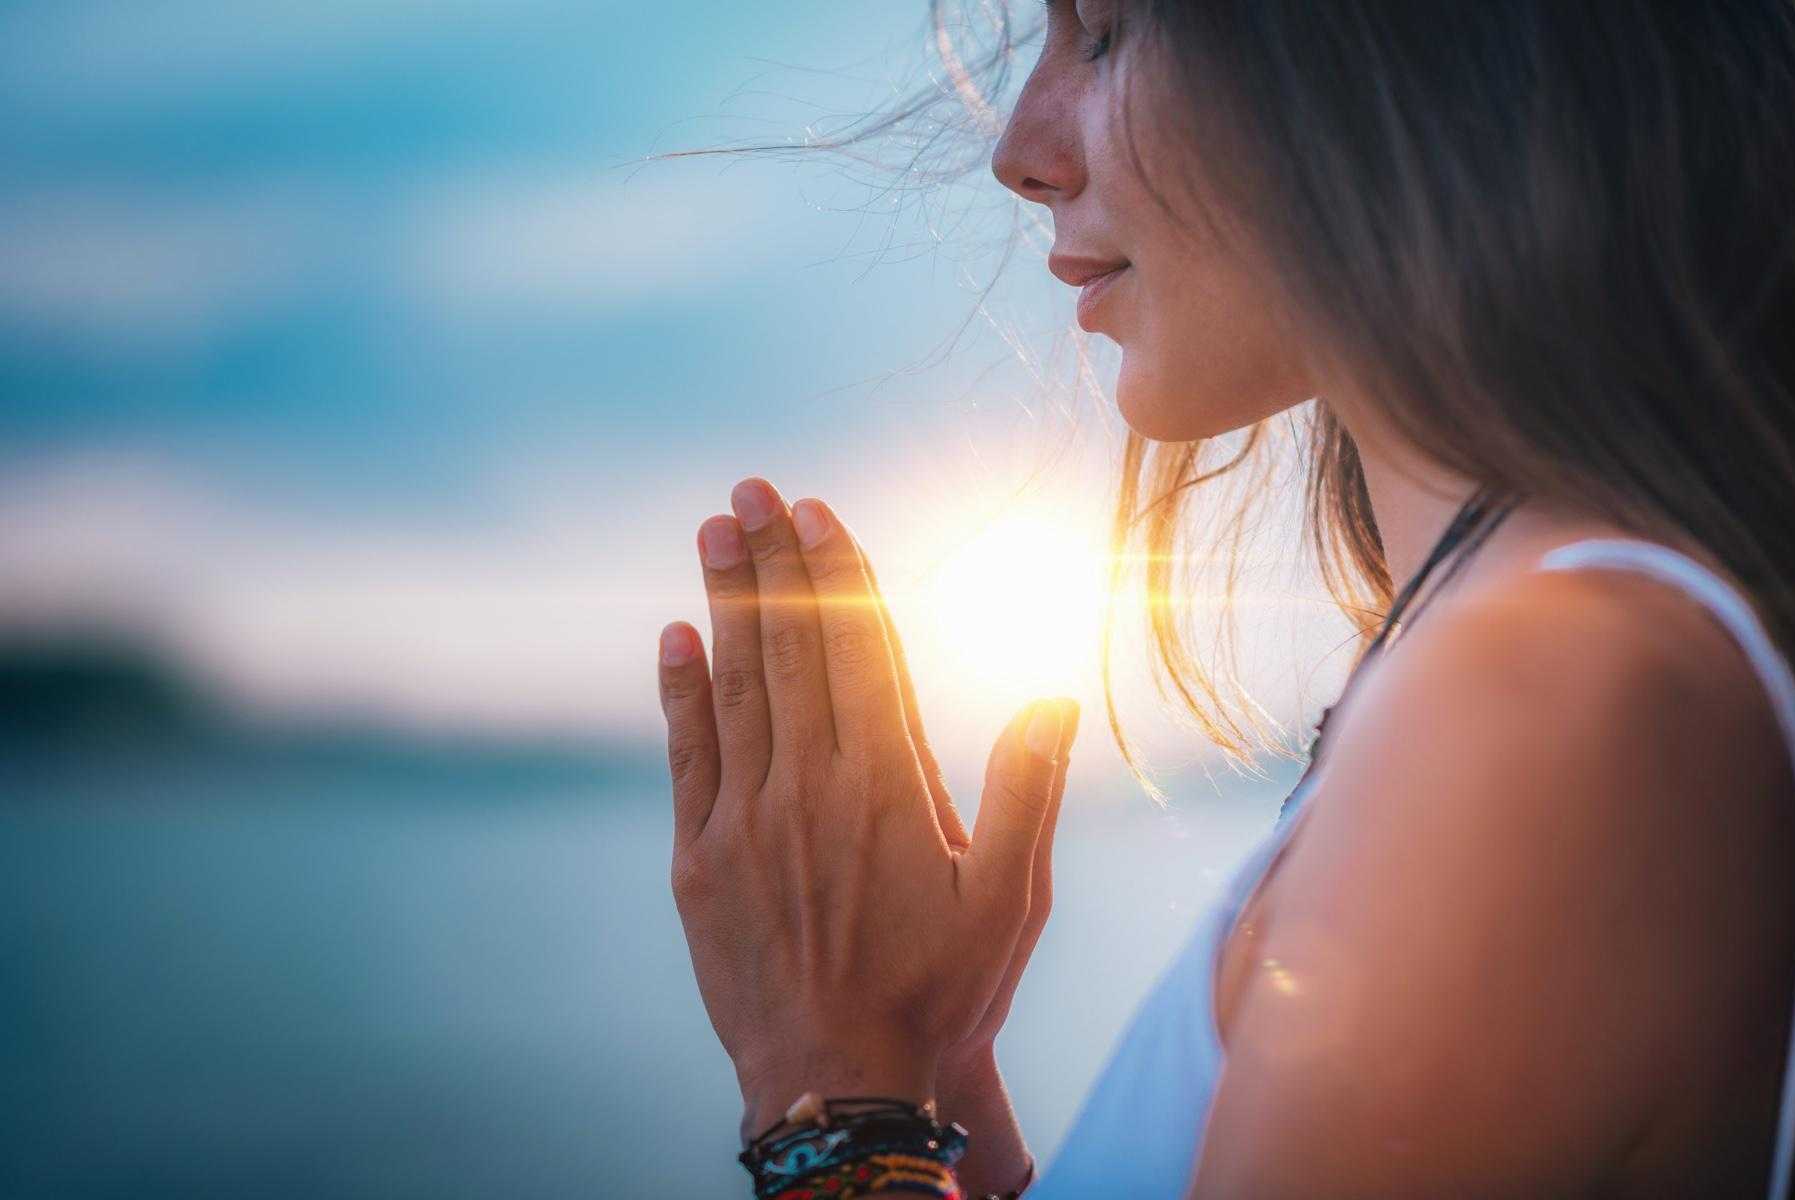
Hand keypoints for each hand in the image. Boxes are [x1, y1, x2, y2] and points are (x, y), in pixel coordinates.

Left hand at [656, 477, 1077, 1138]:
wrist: (841, 1089)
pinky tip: (674, 636)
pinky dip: (680, 691)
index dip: (836, 572)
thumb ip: (1028, 789)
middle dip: (772, 561)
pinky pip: (688, 755)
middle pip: (790, 648)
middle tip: (750, 489)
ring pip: (736, 687)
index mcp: (888, 784)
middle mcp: (811, 786)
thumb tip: (1052, 692)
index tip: (817, 509)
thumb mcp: (1012, 899)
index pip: (859, 650)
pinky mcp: (700, 859)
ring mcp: (747, 820)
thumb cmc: (941, 994)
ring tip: (714, 532)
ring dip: (724, 602)